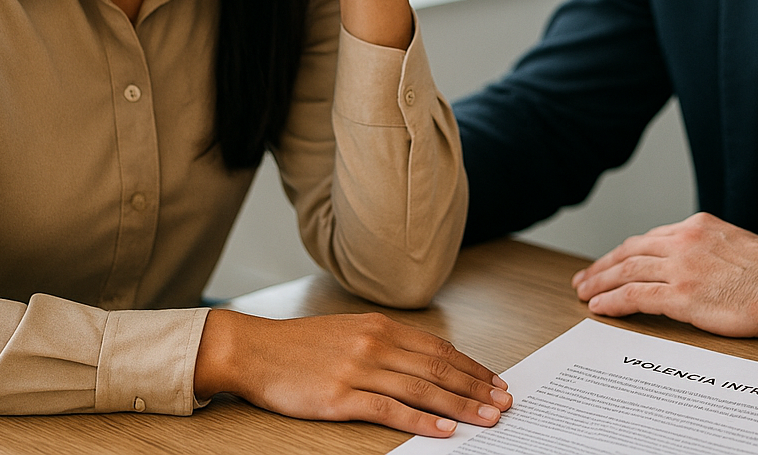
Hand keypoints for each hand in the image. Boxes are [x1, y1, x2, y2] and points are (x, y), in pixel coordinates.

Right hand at [193, 309, 511, 437]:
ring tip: (487, 418)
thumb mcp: (350, 331)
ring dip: (461, 405)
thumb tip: (426, 362)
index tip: (495, 381)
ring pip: (423, 389)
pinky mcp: (341, 397)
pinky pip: (391, 410)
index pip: (439, 348)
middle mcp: (376, 344)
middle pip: (439, 368)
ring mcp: (359, 370)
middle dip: (476, 387)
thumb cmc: (300, 345)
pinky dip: (422, 420)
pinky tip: (444, 429)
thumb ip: (387, 343)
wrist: (254, 350)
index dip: (472, 367)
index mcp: (380, 326)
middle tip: (504, 403)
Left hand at [570, 212, 757, 336]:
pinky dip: (613, 302)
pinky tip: (601, 308)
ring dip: (600, 283)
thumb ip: (706, 250)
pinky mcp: (684, 296)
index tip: (610, 264)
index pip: (648, 239)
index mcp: (696, 226)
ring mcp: (682, 268)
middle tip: (584, 279)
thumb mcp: (733, 245)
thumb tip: (690, 267)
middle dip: (603, 266)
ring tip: (585, 294)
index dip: (623, 253)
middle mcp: (683, 241)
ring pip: (627, 272)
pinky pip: (636, 297)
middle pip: (630, 252)